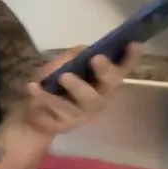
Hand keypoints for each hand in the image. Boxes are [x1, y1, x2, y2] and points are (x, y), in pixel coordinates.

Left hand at [16, 43, 142, 136]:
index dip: (130, 58)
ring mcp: (84, 114)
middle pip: (110, 86)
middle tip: (95, 58)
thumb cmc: (55, 87)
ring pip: (85, 101)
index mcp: (103, 82)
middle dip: (105, 71)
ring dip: (76, 86)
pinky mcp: (65, 124)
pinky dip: (42, 97)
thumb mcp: (62, 67)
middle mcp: (100, 98)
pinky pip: (55, 111)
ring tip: (62, 76)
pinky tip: (33, 87)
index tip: (135, 43)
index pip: (122, 70)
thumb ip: (73, 57)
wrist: (35, 116)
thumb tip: (85, 49)